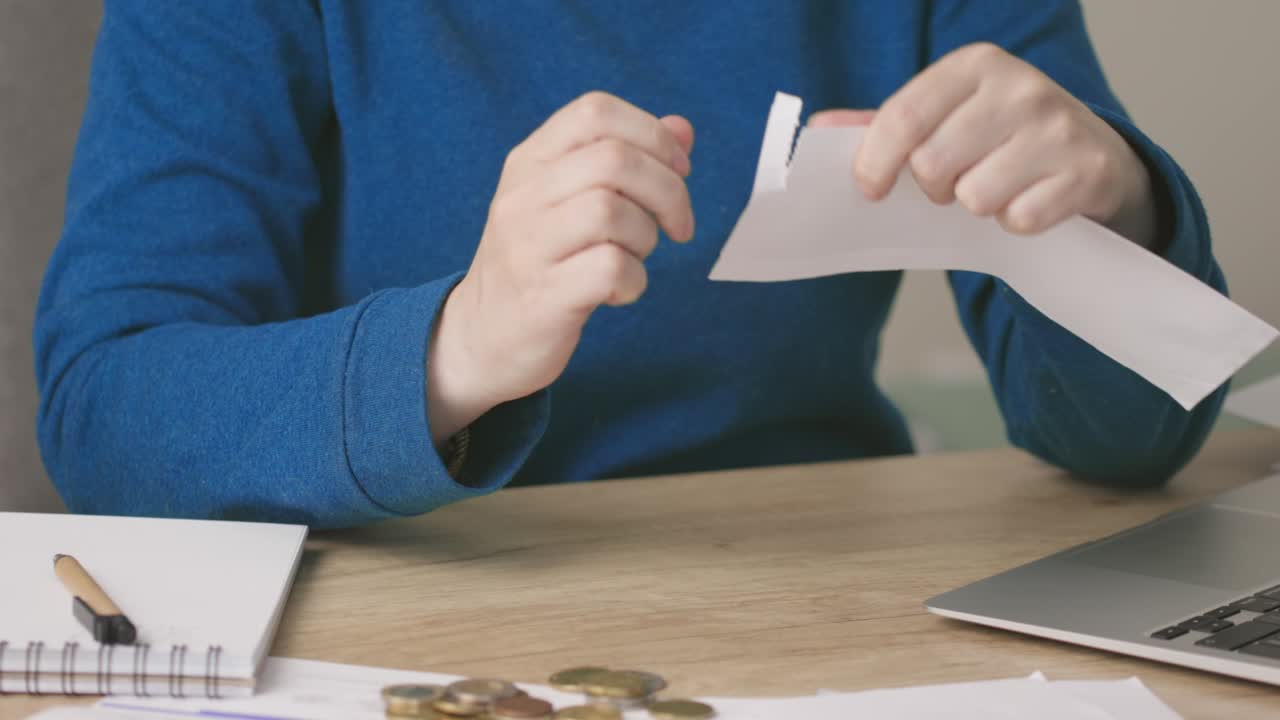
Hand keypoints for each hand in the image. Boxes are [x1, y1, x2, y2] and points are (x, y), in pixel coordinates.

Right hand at [426, 92, 695, 443]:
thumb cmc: (540, 262)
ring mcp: (528, 246)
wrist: (481, 337)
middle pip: (615, 159)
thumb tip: (683, 129)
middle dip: (668, 190)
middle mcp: (523, 196)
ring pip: (612, 211)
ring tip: (633, 258)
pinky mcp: (543, 296)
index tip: (679, 170)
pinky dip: (634, 281)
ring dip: (646, 238)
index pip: (596, 112)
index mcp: (529, 161)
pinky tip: (618, 292)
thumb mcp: (571, 200)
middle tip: (678, 226)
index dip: (652, 134)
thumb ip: (625, 159)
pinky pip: (610, 269)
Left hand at [810, 43, 1156, 246]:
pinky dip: (1017, 224)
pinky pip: (1020, 219)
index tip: (870, 189)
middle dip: (933, 189)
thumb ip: (882, 125)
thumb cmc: (1000, 140)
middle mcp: (1021, 86)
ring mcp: (1060, 126)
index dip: (875, 163)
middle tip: (952, 185)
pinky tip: (1030, 202)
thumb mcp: (944, 119)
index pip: (903, 118)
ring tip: (994, 191)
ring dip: (976, 208)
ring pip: (975, 196)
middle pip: (933, 163)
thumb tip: (817, 129)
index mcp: (975, 64)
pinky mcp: (1089, 170)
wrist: (1094, 159)